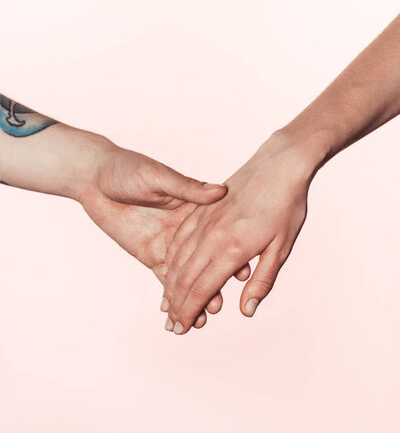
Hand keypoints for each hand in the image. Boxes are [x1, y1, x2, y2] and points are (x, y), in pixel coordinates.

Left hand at [79, 141, 227, 327]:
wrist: (95, 178)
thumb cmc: (128, 169)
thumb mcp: (157, 177)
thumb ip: (187, 188)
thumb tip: (220, 191)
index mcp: (193, 207)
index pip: (218, 233)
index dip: (232, 252)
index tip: (243, 271)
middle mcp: (186, 229)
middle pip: (206, 260)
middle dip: (215, 283)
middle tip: (220, 305)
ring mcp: (169, 244)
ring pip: (188, 276)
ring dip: (199, 297)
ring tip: (207, 316)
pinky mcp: (151, 255)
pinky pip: (165, 280)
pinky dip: (173, 298)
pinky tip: (180, 315)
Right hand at [162, 130, 315, 333]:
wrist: (279, 164)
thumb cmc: (285, 205)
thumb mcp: (281, 247)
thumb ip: (262, 280)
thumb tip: (246, 309)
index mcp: (232, 248)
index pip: (202, 289)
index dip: (189, 311)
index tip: (181, 327)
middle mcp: (212, 235)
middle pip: (184, 277)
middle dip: (176, 304)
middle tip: (170, 325)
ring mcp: (204, 219)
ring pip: (178, 258)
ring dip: (170, 284)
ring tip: (167, 303)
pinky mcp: (202, 208)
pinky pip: (179, 237)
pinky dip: (171, 258)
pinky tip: (170, 268)